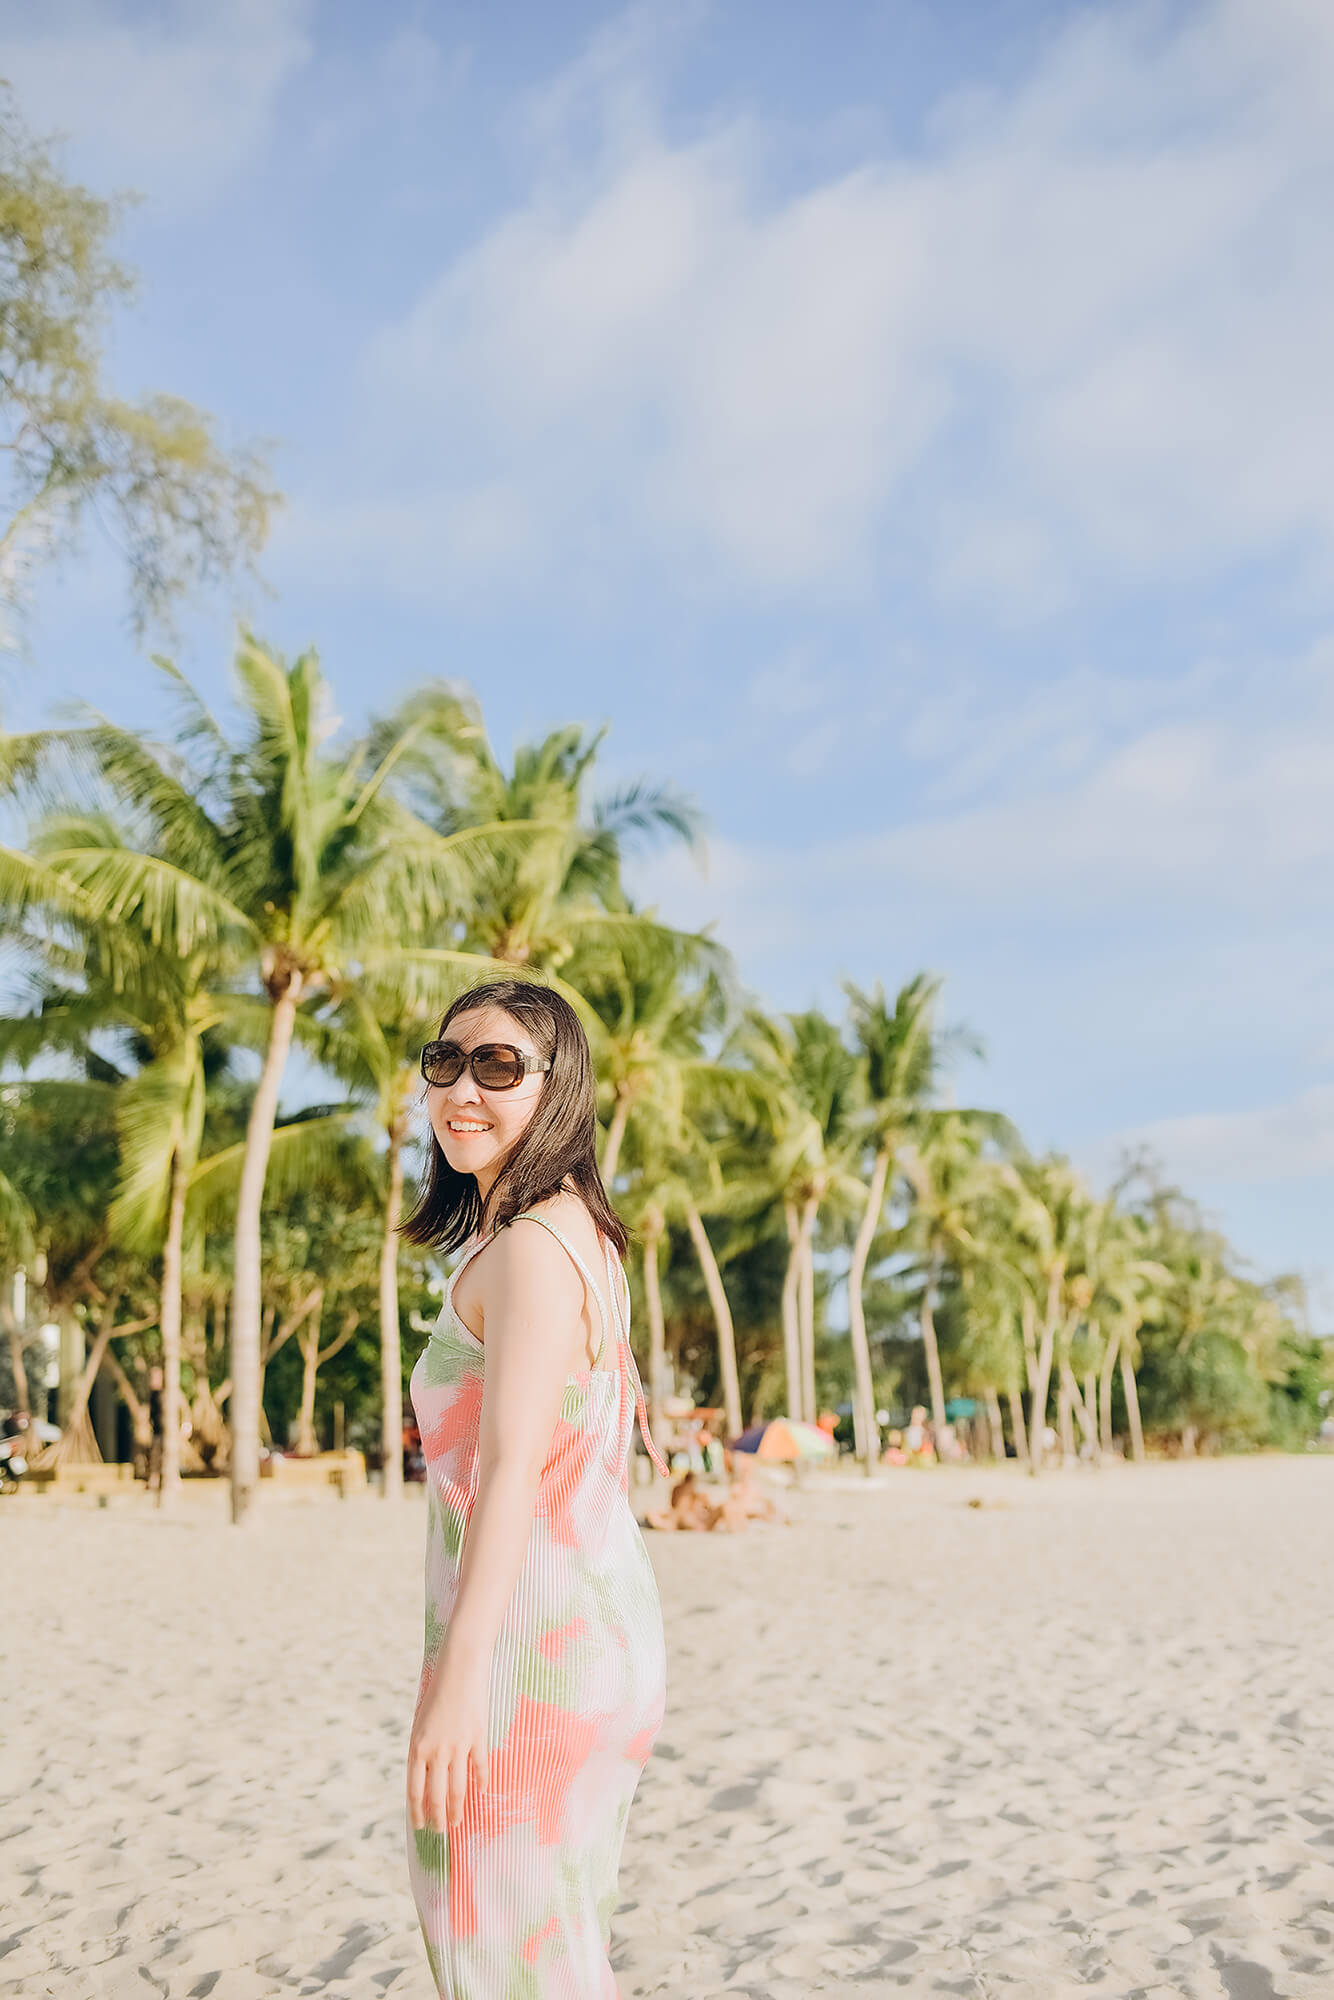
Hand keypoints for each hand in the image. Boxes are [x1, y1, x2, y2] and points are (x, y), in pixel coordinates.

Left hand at [407, 1648, 490, 1833]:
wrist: (460, 1666)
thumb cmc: (436, 1691)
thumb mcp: (421, 1721)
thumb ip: (423, 1749)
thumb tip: (426, 1776)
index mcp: (417, 1747)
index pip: (415, 1790)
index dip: (418, 1812)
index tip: (421, 1827)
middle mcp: (436, 1751)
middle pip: (437, 1795)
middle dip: (438, 1817)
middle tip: (440, 1832)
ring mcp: (459, 1746)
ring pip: (459, 1788)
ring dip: (457, 1809)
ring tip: (457, 1822)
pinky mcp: (478, 1737)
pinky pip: (480, 1768)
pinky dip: (481, 1783)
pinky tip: (481, 1793)